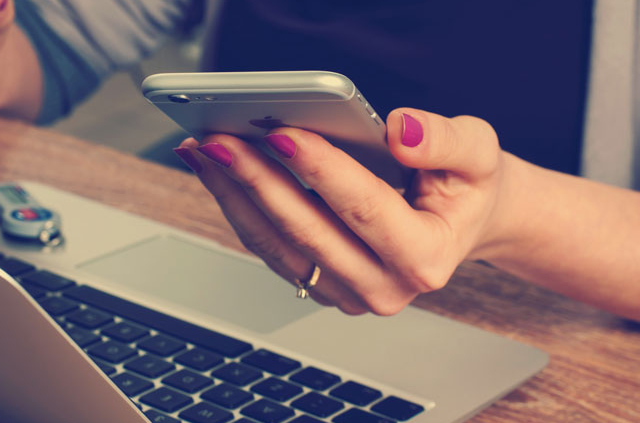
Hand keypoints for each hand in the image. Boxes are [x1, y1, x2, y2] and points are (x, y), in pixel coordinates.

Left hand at [174, 108, 506, 314]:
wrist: (460, 222)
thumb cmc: (466, 188)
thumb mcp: (478, 154)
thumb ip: (445, 140)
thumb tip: (399, 131)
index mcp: (426, 257)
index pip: (364, 209)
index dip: (321, 170)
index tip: (282, 133)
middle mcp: (384, 287)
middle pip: (307, 231)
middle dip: (258, 181)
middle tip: (220, 140)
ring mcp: (347, 293)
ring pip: (277, 245)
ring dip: (235, 195)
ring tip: (205, 151)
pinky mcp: (321, 285)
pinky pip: (270, 248)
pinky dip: (240, 207)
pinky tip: (219, 172)